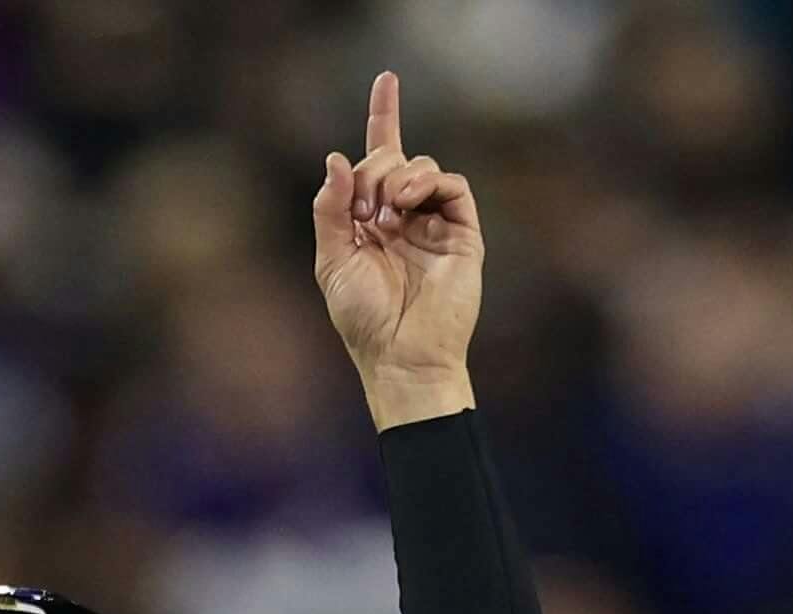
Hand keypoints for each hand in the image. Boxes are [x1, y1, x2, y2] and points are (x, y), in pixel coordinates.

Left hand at [312, 72, 481, 422]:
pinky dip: (428, 182)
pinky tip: (408, 203)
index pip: (377, 158)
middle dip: (372, 169)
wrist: (401, 355)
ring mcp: (434, 221)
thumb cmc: (363, 318)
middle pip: (390, 158)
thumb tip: (336, 158)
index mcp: (370, 219)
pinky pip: (451, 185)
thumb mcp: (331, 260)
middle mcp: (404, 214)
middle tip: (366, 208)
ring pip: (420, 165)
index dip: (383, 117)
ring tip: (389, 209)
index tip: (387, 78)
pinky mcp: (462, 231)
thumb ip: (330, 209)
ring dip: (397, 176)